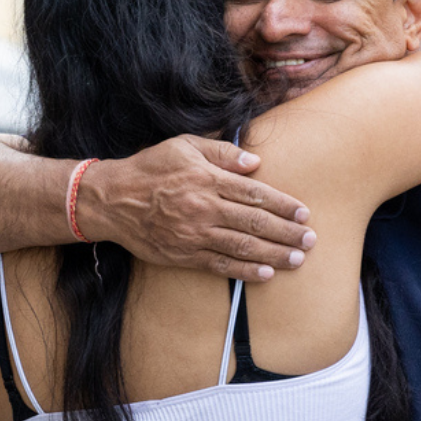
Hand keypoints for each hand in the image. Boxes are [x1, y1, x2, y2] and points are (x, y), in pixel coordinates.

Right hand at [73, 135, 315, 279]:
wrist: (111, 200)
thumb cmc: (149, 168)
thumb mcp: (184, 146)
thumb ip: (222, 152)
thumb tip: (255, 163)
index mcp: (207, 179)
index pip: (255, 194)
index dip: (283, 205)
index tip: (303, 213)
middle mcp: (204, 208)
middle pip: (255, 222)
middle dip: (287, 232)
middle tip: (309, 240)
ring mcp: (194, 234)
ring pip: (243, 246)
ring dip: (274, 254)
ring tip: (296, 259)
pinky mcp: (183, 254)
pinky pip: (220, 264)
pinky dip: (245, 270)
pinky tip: (266, 274)